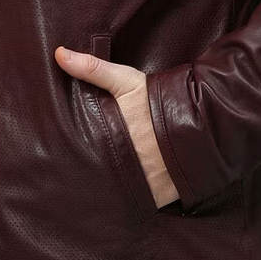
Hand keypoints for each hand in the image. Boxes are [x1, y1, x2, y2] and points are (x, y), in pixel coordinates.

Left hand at [54, 46, 180, 207]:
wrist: (204, 122)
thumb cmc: (158, 100)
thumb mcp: (127, 82)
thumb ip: (92, 69)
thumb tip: (59, 53)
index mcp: (111, 137)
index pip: (79, 153)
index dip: (66, 156)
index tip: (55, 157)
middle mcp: (123, 163)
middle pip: (94, 175)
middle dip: (83, 176)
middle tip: (68, 177)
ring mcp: (140, 185)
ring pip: (110, 194)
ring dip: (102, 193)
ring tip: (89, 191)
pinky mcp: (156, 199)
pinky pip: (134, 205)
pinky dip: (124, 205)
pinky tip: (113, 203)